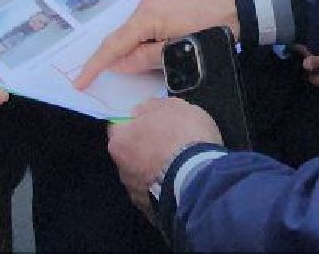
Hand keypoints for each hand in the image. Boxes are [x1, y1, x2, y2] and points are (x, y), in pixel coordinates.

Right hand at [74, 0, 237, 88]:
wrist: (238, 9)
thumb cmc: (210, 31)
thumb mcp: (177, 51)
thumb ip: (144, 59)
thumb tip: (116, 66)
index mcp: (147, 14)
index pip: (114, 44)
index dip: (95, 64)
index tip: (79, 82)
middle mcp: (145, 2)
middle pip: (120, 35)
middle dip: (108, 57)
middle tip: (92, 79)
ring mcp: (154, 0)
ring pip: (130, 30)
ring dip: (124, 49)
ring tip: (112, 69)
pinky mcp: (163, 2)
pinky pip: (141, 25)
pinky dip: (136, 40)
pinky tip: (134, 53)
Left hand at [109, 97, 221, 216]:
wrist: (200, 180)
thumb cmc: (183, 138)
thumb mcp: (173, 106)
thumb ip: (152, 107)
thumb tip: (142, 111)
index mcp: (120, 141)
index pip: (119, 127)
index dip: (135, 122)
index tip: (151, 122)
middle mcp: (122, 170)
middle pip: (131, 154)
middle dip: (146, 149)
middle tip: (169, 142)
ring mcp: (136, 194)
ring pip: (144, 176)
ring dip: (157, 170)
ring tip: (181, 165)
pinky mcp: (153, 212)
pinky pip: (158, 194)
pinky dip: (167, 187)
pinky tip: (183, 181)